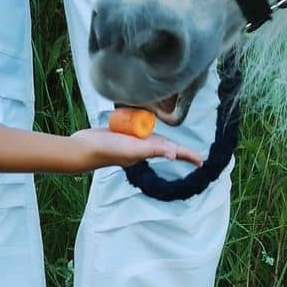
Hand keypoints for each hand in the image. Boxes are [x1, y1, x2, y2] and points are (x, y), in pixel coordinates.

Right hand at [71, 128, 204, 169]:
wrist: (84, 147)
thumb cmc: (108, 149)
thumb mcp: (133, 149)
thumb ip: (152, 150)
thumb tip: (173, 153)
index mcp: (149, 150)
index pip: (174, 152)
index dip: (188, 156)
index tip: (202, 162)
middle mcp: (144, 146)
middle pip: (166, 145)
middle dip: (180, 150)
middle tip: (194, 155)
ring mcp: (133, 139)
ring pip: (153, 136)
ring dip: (164, 138)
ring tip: (176, 145)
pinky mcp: (124, 132)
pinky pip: (138, 128)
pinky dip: (146, 125)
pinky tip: (150, 124)